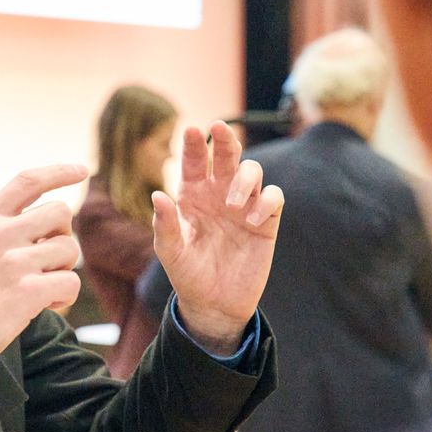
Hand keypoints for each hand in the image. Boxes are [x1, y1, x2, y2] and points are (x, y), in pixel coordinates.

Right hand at [0, 164, 87, 352]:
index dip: (59, 172)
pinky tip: (43, 305)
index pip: (28, 181)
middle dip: (62, 236)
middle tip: (46, 261)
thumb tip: (54, 217)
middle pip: (61, 213)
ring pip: (70, 249)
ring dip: (63, 269)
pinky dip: (65, 297)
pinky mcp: (27, 292)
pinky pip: (71, 282)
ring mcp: (12, 262)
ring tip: (40, 287)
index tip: (81, 170)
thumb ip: (4, 225)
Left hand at [153, 122, 283, 354]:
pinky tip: (253, 221)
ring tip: (234, 205)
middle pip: (227, 156)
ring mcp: (245, 205)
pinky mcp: (266, 222)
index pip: (194, 162)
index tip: (193, 130)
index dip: (194, 145)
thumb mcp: (172, 253)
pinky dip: (267, 202)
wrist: (215, 304)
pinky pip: (274, 197)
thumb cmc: (188, 275)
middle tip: (219, 127)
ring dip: (245, 179)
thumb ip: (166, 226)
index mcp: (193, 196)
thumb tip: (157, 196)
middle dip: (225, 139)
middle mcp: (220, 194)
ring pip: (253, 171)